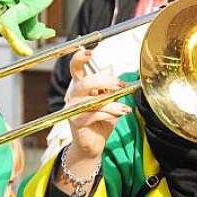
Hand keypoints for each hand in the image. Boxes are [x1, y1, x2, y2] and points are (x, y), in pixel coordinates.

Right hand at [63, 49, 130, 164]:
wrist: (93, 144)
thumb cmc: (101, 120)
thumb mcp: (109, 101)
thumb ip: (110, 89)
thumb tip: (117, 79)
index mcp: (79, 86)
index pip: (75, 67)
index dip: (79, 58)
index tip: (90, 52)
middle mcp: (73, 95)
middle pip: (85, 82)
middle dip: (104, 82)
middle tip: (119, 85)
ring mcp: (72, 109)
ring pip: (93, 100)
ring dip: (112, 104)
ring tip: (124, 108)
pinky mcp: (76, 122)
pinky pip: (95, 114)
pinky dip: (110, 114)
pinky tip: (120, 114)